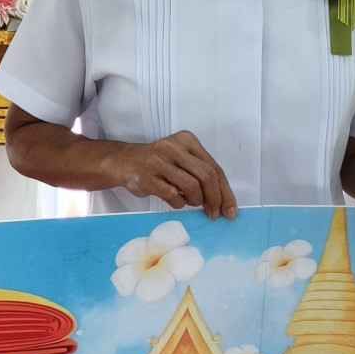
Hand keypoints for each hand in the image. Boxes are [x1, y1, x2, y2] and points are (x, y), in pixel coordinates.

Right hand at [101, 132, 237, 218]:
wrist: (124, 162)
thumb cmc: (159, 163)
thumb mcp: (181, 158)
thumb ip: (200, 173)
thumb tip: (223, 202)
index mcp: (187, 140)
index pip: (214, 167)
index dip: (225, 192)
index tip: (230, 210)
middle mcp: (173, 147)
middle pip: (206, 176)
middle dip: (214, 199)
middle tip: (214, 213)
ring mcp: (159, 162)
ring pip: (191, 186)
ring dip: (195, 201)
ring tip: (191, 203)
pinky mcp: (147, 177)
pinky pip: (173, 196)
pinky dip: (179, 203)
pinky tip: (176, 201)